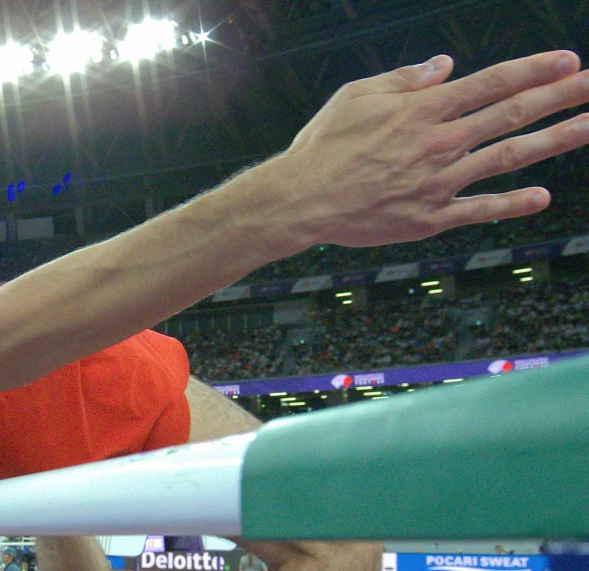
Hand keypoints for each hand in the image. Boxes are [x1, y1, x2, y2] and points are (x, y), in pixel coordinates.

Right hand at [272, 51, 588, 248]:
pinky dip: (512, 204)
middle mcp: (439, 143)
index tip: (568, 62)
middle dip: (561, 96)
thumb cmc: (322, 146)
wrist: (299, 201)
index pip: (492, 83)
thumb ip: (404, 79)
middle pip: (512, 114)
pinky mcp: (429, 218)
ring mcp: (438, 183)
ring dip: (556, 140)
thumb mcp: (355, 96)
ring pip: (508, 157)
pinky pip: (479, 210)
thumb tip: (446, 66)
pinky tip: (542, 196)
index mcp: (422, 109)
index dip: (534, 70)